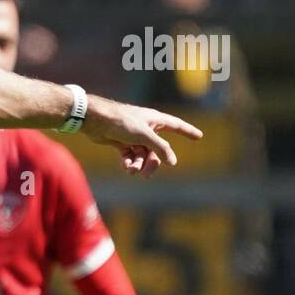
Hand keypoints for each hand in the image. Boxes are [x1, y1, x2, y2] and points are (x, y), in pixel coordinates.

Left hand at [81, 97, 202, 176]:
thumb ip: (160, 148)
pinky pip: (131, 156)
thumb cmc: (121, 122)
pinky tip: (125, 166)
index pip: (176, 125)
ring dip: (138, 164)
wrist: (95, 120)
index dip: (188, 131)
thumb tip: (172, 161)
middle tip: (147, 175)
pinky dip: (129, 162)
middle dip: (153, 163)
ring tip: (130, 170)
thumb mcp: (145, 135)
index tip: (199, 136)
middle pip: (157, 149)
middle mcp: (146, 127)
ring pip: (143, 155)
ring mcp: (133, 135)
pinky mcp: (121, 142)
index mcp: (155, 120)